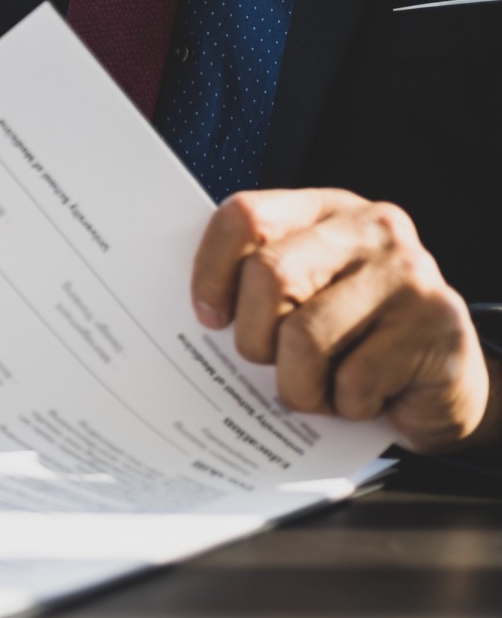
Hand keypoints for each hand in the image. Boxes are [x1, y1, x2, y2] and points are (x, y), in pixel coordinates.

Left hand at [191, 189, 501, 452]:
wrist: (440, 383)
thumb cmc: (349, 341)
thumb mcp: (300, 300)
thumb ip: (254, 290)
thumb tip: (179, 316)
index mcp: (324, 211)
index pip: (245, 217)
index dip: (211, 272)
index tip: (209, 318)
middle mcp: (371, 229)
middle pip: (270, 275)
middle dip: (254, 339)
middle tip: (270, 363)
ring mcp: (409, 273)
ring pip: (304, 337)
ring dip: (298, 386)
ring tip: (317, 389)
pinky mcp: (437, 323)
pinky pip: (352, 381)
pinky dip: (344, 406)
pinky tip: (362, 399)